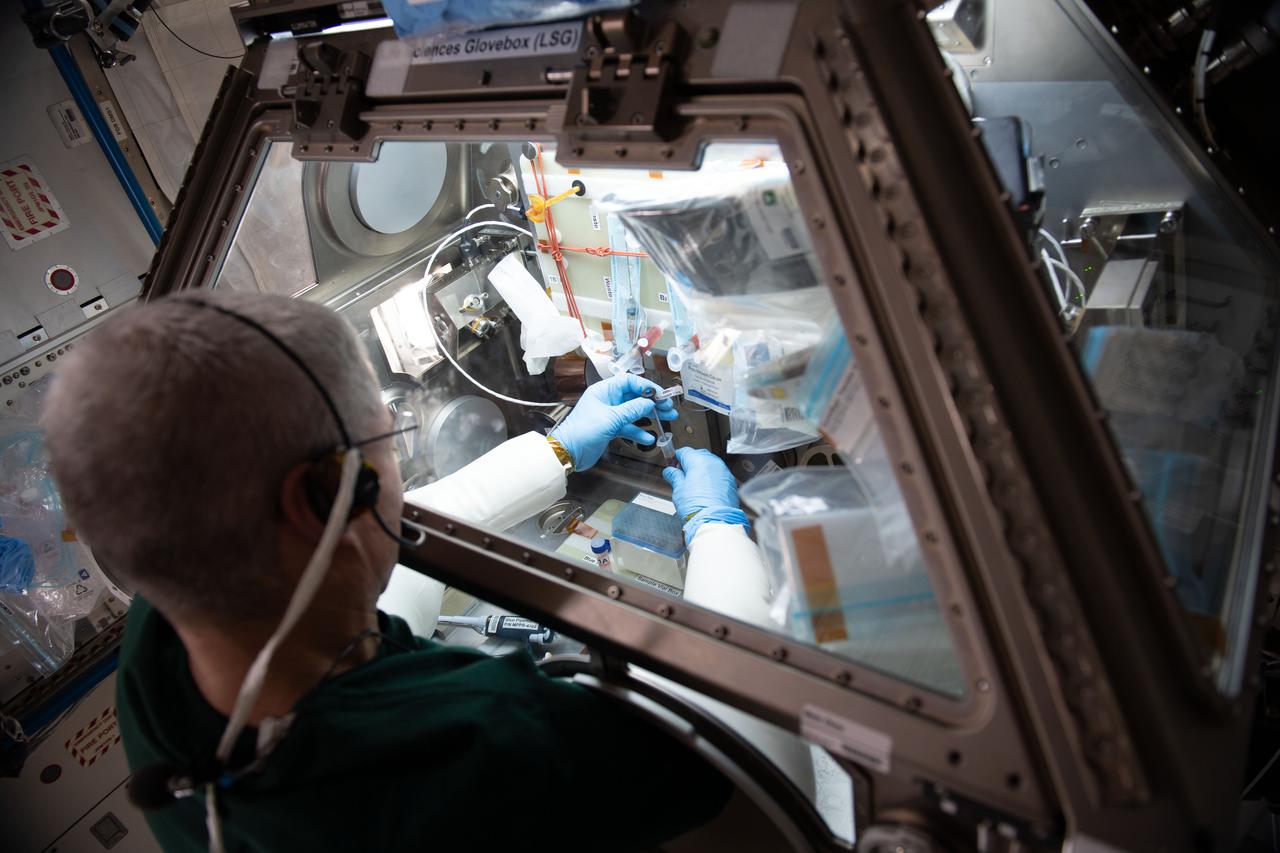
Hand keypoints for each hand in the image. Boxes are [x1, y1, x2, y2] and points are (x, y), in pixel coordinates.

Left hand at [550, 374, 677, 470]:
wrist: (567, 452)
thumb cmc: (583, 431)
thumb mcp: (611, 418)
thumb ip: (632, 410)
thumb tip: (649, 402)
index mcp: (604, 391)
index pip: (629, 382)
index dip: (646, 386)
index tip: (661, 394)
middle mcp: (608, 400)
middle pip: (634, 396)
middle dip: (652, 401)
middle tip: (668, 407)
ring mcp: (609, 414)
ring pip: (634, 412)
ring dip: (650, 416)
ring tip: (668, 419)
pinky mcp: (610, 428)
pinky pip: (628, 427)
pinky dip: (639, 431)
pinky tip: (650, 438)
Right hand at [661, 447, 748, 540]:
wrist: (714, 521)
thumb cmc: (697, 506)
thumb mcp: (678, 489)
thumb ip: (674, 476)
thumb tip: (670, 471)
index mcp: (698, 460)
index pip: (684, 452)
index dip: (675, 458)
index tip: (671, 466)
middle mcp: (713, 462)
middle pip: (698, 456)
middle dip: (689, 463)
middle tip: (680, 476)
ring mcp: (724, 472)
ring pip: (709, 465)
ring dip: (701, 471)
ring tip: (693, 486)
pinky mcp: (730, 482)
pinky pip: (718, 475)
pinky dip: (711, 479)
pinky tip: (705, 491)